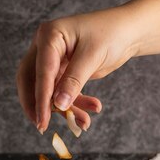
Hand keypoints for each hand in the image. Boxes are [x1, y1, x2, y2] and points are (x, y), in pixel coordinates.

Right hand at [16, 6, 135, 132]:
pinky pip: (62, 93)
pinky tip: (89, 113)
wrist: (128, 32)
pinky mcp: (63, 72)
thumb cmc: (111, 34)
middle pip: (31, 81)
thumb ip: (74, 81)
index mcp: (49, 36)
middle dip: (37, 105)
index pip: (40, 72)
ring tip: (84, 122)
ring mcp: (53, 60)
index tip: (42, 121)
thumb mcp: (92, 57)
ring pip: (48, 91)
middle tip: (42, 126)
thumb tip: (58, 104)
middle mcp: (45, 47)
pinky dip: (74, 105)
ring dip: (63, 109)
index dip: (40, 99)